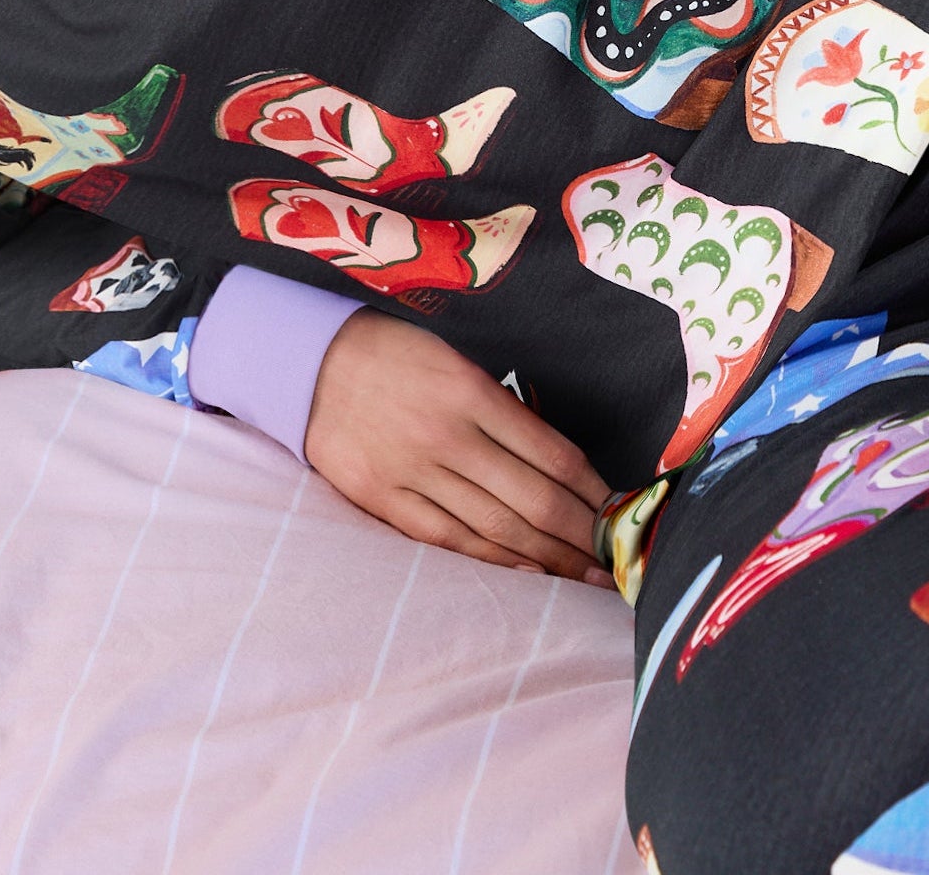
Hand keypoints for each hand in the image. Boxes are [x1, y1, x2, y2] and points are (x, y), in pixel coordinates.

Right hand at [304, 307, 616, 587]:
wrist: (307, 361)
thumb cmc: (393, 352)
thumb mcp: (454, 359)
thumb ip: (501, 409)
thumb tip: (557, 463)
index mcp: (471, 392)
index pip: (552, 454)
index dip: (594, 490)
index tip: (621, 511)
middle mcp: (447, 436)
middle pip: (533, 499)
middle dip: (582, 535)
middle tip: (617, 559)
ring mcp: (412, 472)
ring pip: (496, 527)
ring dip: (548, 557)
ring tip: (585, 577)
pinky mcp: (382, 498)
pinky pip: (448, 538)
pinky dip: (492, 560)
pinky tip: (527, 574)